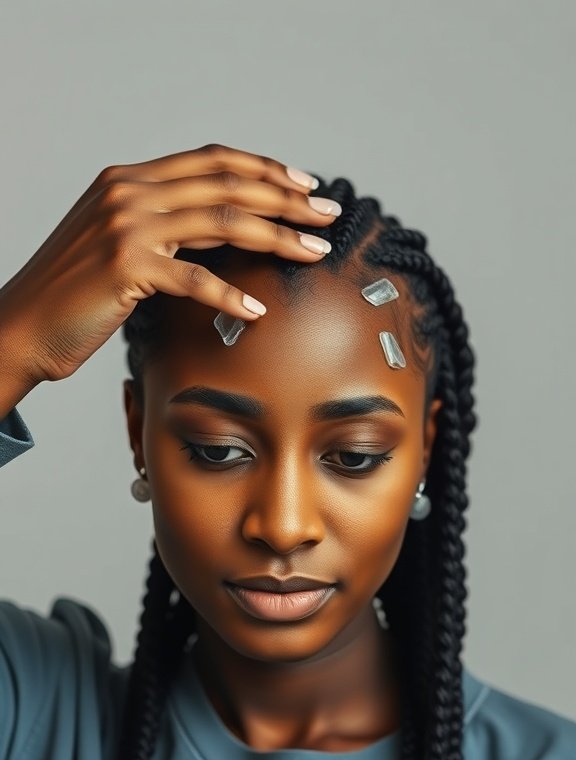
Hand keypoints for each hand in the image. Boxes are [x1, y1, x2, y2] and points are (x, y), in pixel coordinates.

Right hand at [0, 143, 338, 386]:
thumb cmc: (76, 293)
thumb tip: (222, 228)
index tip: (305, 184)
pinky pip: (193, 278)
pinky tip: (257, 309)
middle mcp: (129, 192)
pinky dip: (230, 294)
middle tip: (326, 214)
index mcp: (131, 179)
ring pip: (221, 222)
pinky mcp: (125, 267)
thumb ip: (164, 226)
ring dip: (275, 236)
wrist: (23, 324)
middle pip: (227, 184)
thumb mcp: (122, 243)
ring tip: (312, 252)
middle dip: (286, 198)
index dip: (265, 169)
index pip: (212, 160)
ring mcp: (126, 226)